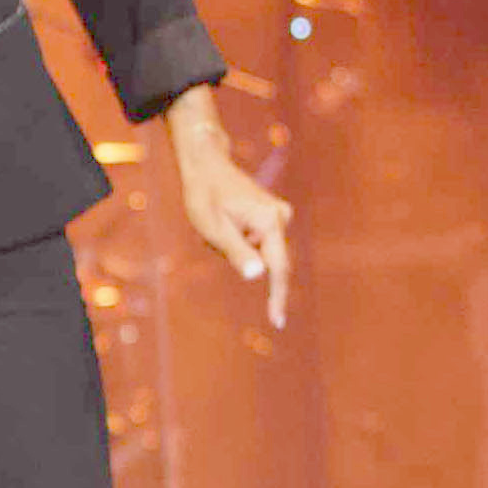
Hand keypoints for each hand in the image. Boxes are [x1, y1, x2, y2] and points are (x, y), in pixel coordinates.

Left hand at [164, 85, 290, 329]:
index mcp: (271, 221)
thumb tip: (258, 275)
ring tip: (217, 223)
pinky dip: (238, 239)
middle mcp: (282, 217)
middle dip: (239, 256)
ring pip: (258, 250)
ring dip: (235, 246)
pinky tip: (224, 220)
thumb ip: (236, 252)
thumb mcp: (213, 228)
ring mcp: (279, 215)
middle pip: (266, 259)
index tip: (277, 322)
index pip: (279, 268)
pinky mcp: (273, 216)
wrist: (207, 165)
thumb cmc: (205, 196)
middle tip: (214, 232)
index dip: (277, 296)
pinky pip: (256, 241)